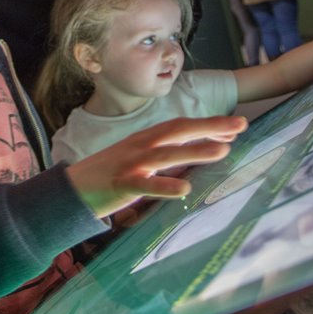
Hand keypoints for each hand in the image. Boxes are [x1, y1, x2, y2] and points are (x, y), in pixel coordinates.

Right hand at [65, 116, 247, 218]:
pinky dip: (165, 185)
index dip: (208, 123)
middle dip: (210, 126)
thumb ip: (164, 155)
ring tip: (223, 150)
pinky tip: (185, 188)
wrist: (72, 190)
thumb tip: (195, 153)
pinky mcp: (122, 185)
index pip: (180, 126)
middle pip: (177, 130)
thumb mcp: (137, 158)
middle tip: (240, 125)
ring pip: (166, 154)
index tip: (235, 125)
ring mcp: (131, 164)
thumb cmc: (109, 175)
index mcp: (144, 138)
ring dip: (195, 150)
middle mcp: (140, 146)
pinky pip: (146, 185)